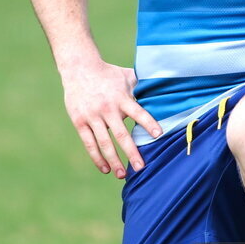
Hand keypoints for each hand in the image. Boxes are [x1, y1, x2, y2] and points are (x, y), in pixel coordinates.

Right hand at [61, 60, 161, 176]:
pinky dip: (97, 157)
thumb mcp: (127, 75)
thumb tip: (165, 88)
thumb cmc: (109, 74)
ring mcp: (92, 116)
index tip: (159, 135)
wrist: (79, 68)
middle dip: (131, 153)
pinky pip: (89, 143)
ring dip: (114, 160)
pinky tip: (105, 169)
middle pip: (121, 135)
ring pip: (104, 143)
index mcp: (121, 98)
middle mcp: (107, 109)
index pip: (137, 112)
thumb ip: (143, 85)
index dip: (148, 123)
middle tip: (141, 168)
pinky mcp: (79, 122)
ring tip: (122, 175)